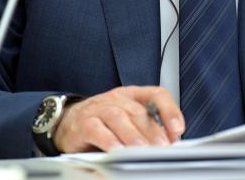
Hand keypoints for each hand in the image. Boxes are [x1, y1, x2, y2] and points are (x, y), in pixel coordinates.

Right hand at [53, 86, 184, 151]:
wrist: (67, 122)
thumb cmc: (102, 123)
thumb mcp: (127, 122)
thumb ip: (145, 130)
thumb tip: (168, 144)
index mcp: (132, 96)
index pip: (156, 94)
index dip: (169, 110)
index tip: (178, 129)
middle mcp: (117, 99)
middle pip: (138, 111)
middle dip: (152, 130)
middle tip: (162, 147)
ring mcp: (99, 109)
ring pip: (118, 117)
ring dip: (132, 135)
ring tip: (141, 149)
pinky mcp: (83, 123)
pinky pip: (97, 130)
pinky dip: (107, 140)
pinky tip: (116, 151)